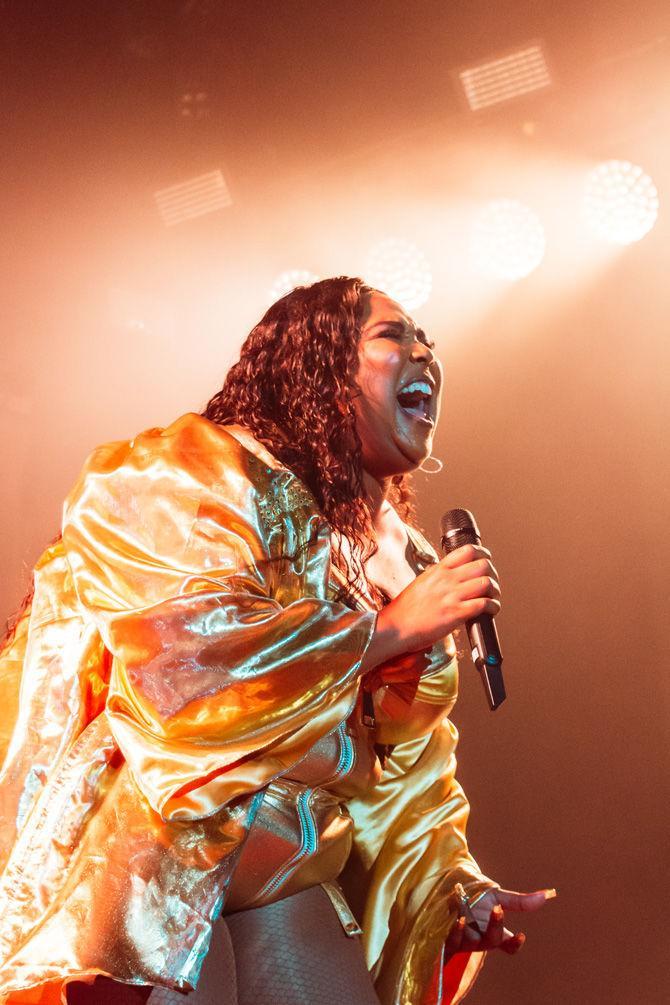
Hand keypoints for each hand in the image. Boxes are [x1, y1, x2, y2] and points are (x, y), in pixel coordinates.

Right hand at [363, 544, 500, 670]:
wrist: (395, 627)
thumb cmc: (405, 610)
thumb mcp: (420, 583)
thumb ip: (437, 576)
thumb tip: (449, 575)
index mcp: (438, 570)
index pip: (468, 550)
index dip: (483, 555)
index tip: (486, 562)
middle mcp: (446, 579)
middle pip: (483, 565)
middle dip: (492, 574)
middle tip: (491, 584)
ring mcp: (451, 595)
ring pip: (487, 583)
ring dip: (495, 591)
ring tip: (492, 599)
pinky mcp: (455, 613)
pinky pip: (484, 604)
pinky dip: (493, 607)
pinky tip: (490, 611)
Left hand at [445, 886, 555, 956]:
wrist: (447, 891)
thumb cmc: (476, 896)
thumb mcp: (497, 896)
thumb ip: (519, 901)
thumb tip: (548, 895)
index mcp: (494, 931)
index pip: (509, 945)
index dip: (515, 943)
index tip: (521, 934)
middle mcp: (481, 938)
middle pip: (491, 941)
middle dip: (495, 927)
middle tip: (498, 909)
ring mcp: (464, 940)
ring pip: (469, 941)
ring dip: (468, 929)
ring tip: (466, 917)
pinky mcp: (446, 938)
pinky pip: (451, 939)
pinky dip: (455, 930)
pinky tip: (457, 918)